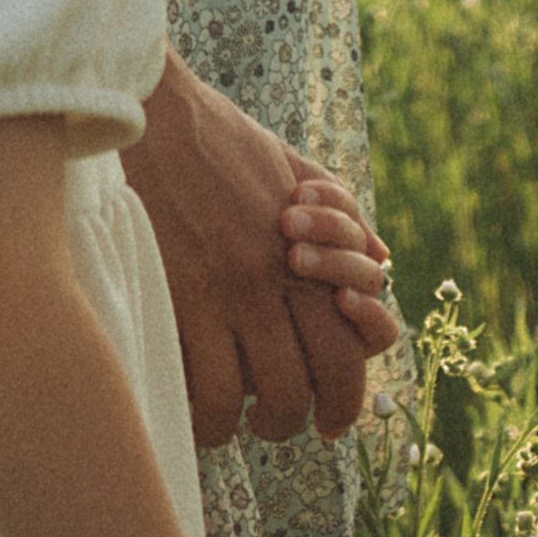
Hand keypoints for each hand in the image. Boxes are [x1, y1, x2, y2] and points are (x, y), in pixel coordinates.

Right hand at [124, 51, 384, 446]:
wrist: (155, 110)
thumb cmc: (223, 138)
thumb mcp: (297, 169)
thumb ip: (345, 218)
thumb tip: (383, 260)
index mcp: (309, 255)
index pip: (349, 353)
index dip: (346, 402)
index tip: (330, 420)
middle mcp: (274, 280)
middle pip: (307, 385)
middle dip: (298, 422)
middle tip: (277, 427)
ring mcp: (225, 291)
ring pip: (254, 396)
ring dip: (246, 425)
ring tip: (228, 424)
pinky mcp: (176, 294)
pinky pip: (200, 384)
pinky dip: (200, 412)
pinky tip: (189, 407)